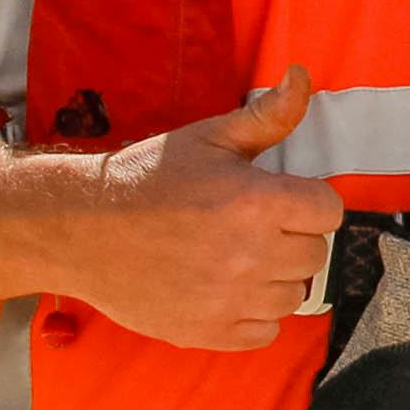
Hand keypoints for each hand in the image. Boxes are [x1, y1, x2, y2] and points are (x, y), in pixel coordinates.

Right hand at [70, 68, 345, 349]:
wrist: (80, 229)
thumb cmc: (146, 178)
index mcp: (257, 203)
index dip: (307, 202)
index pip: (329, 211)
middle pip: (314, 254)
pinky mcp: (210, 332)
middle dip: (289, 237)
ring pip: (293, 296)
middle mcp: (251, 255)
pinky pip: (266, 331)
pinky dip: (252, 314)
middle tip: (248, 227)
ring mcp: (231, 299)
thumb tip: (303, 76)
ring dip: (273, 277)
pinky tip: (223, 288)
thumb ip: (267, 115)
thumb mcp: (209, 138)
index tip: (280, 199)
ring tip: (234, 257)